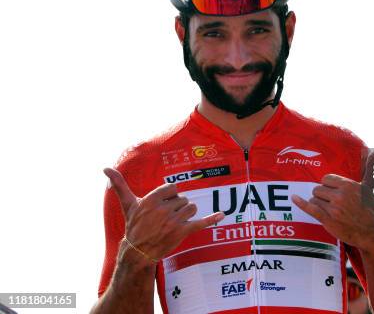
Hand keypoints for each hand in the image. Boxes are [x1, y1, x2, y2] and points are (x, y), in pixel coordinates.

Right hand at [104, 167, 223, 261]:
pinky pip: (201, 222)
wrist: (138, 251)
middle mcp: (162, 209)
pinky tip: (222, 214)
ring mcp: (173, 221)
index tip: (162, 206)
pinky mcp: (182, 232)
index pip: (173, 188)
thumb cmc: (134, 225)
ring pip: (192, 208)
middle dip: (177, 208)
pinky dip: (212, 218)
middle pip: (183, 199)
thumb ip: (119, 184)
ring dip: (186, 215)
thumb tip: (105, 169)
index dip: (169, 197)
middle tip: (165, 219)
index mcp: (151, 199)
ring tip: (174, 224)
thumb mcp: (128, 204)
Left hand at [291, 147, 373, 252]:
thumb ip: (372, 165)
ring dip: (319, 204)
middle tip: (334, 203)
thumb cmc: (371, 208)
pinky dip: (301, 203)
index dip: (328, 186)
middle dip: (323, 196)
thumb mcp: (371, 185)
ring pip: (314, 199)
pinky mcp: (328, 220)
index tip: (335, 192)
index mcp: (349, 185)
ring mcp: (333, 209)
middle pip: (318, 189)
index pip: (326, 179)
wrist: (372, 233)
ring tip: (330, 210)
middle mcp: (340, 196)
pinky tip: (294, 198)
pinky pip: (310, 208)